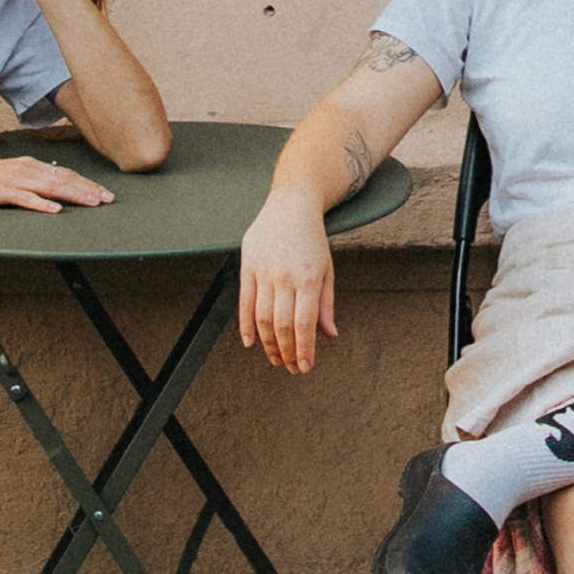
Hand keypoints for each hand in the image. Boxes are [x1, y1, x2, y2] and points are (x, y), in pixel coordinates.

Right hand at [0, 150, 111, 214]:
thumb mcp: (5, 179)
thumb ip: (26, 183)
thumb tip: (49, 193)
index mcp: (27, 165)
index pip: (62, 174)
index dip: (85, 183)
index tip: (103, 193)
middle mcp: (23, 168)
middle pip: (62, 179)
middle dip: (88, 189)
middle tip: (108, 199)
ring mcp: (12, 179)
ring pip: (50, 187)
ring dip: (73, 195)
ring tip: (92, 203)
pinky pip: (24, 198)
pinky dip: (41, 205)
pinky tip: (55, 211)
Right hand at [238, 199, 336, 373]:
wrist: (291, 205)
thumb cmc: (312, 241)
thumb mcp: (327, 270)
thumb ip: (325, 304)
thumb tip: (329, 335)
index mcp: (309, 278)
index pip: (304, 323)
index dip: (304, 349)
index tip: (305, 367)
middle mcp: (285, 276)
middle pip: (281, 325)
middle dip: (286, 352)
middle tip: (291, 368)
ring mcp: (264, 271)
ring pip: (262, 317)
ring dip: (267, 344)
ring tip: (275, 358)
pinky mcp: (248, 266)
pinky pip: (244, 302)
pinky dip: (245, 325)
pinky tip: (250, 343)